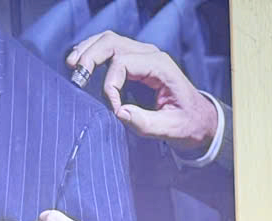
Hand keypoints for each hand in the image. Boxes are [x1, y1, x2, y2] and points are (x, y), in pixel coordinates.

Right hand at [65, 32, 218, 153]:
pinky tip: (82, 63)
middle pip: (112, 42)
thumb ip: (146, 123)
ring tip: (72, 65)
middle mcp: (150, 54)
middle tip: (76, 75)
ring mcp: (142, 54)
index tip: (113, 109)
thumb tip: (119, 113)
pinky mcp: (136, 61)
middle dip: (91, 56)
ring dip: (88, 50)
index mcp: (160, 66)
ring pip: (109, 40)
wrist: (199, 119)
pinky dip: (94, 53)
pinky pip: (111, 48)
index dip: (111, 85)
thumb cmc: (188, 123)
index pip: (123, 63)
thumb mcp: (172, 129)